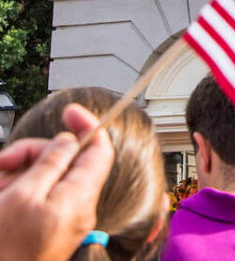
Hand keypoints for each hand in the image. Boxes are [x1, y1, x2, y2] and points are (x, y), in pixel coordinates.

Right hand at [0, 103, 113, 260]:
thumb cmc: (7, 248)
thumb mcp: (23, 195)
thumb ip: (50, 163)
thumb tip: (71, 140)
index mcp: (80, 195)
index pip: (100, 149)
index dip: (88, 126)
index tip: (68, 111)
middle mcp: (80, 206)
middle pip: (67, 161)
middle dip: (33, 155)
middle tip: (4, 162)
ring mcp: (67, 219)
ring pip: (49, 179)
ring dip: (20, 174)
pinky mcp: (53, 228)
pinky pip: (42, 199)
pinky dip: (20, 192)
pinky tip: (1, 198)